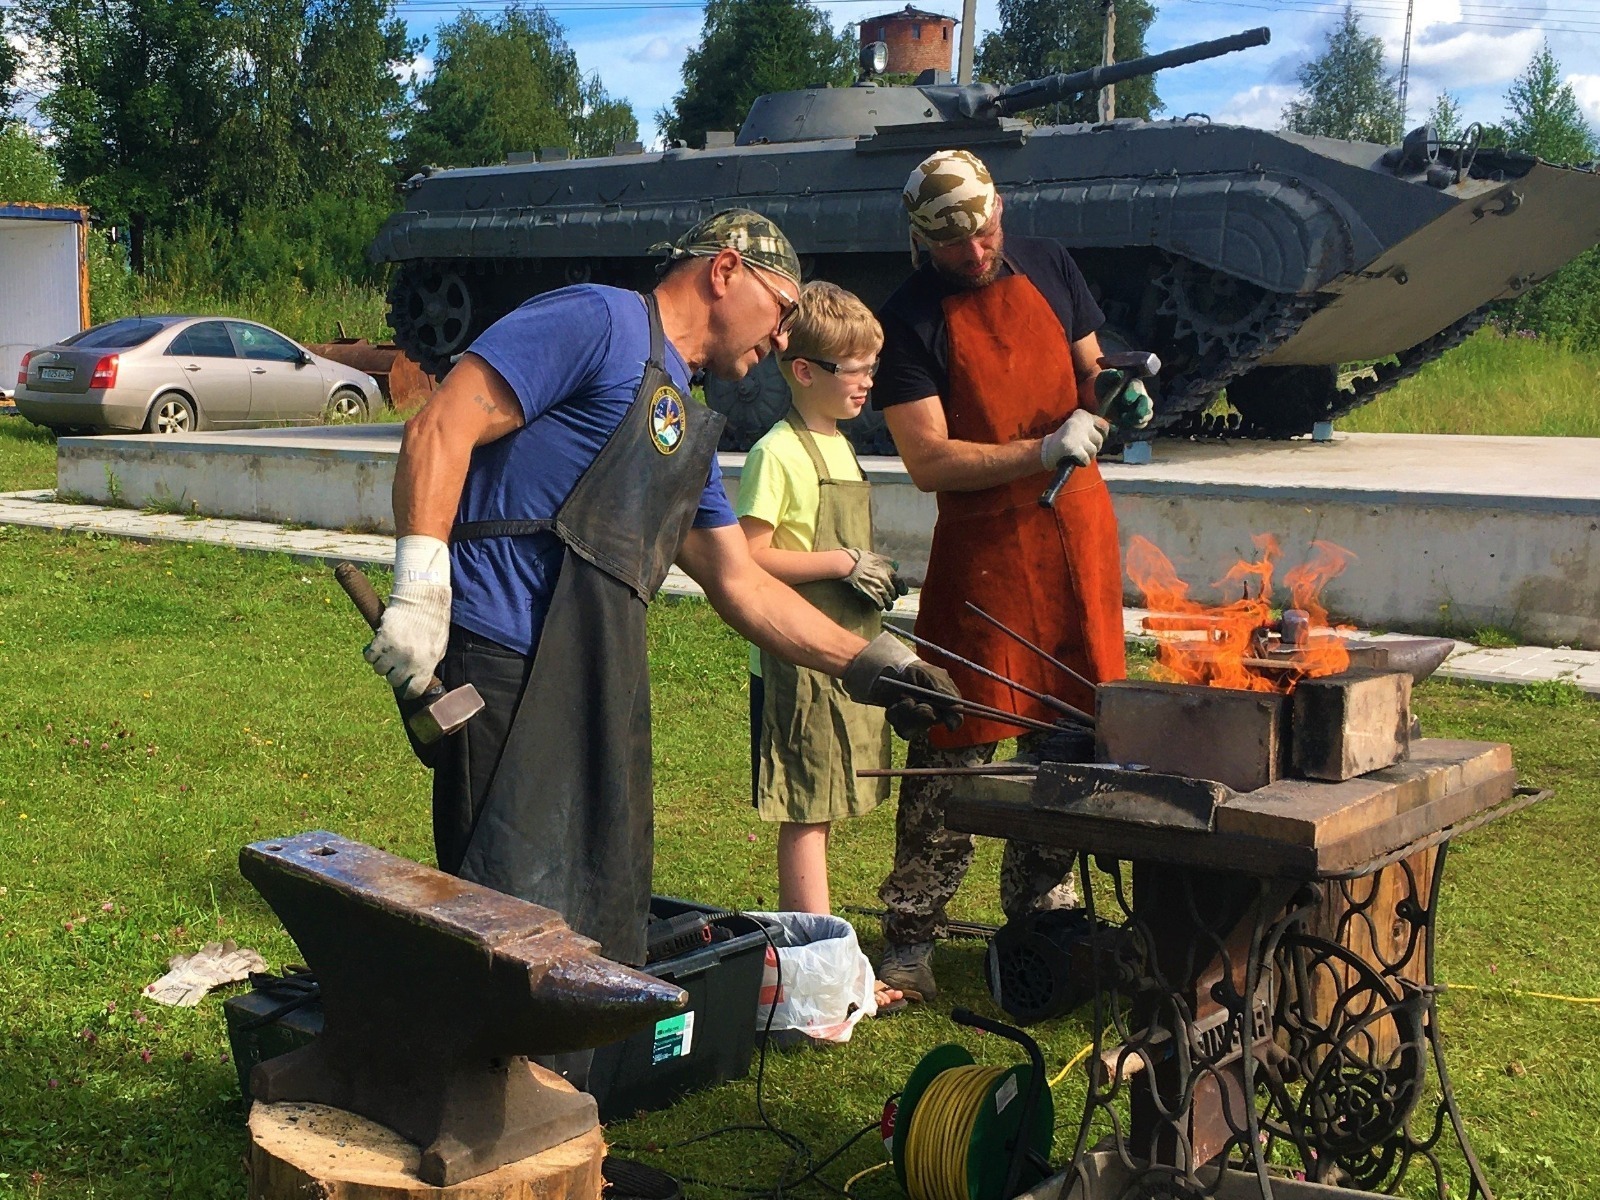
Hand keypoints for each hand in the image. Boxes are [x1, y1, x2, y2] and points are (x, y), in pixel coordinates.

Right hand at [364, 535, 452, 699]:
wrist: (422, 599)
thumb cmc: (433, 622)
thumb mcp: (439, 647)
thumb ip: (429, 664)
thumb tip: (418, 677)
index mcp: (427, 663)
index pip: (414, 690)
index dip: (408, 690)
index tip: (405, 687)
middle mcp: (410, 660)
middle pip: (393, 681)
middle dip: (393, 675)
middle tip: (395, 666)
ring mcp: (394, 650)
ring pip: (379, 669)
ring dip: (381, 664)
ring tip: (387, 654)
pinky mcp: (381, 639)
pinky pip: (369, 656)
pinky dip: (371, 654)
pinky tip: (377, 647)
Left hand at [842, 632, 963, 738]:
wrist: (886, 672)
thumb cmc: (912, 670)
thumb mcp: (931, 676)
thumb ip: (946, 695)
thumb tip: (955, 724)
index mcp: (946, 701)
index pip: (954, 719)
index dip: (949, 720)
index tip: (941, 716)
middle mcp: (934, 712)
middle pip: (932, 723)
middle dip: (921, 712)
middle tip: (913, 700)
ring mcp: (918, 720)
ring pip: (917, 729)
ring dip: (906, 712)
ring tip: (901, 699)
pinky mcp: (904, 725)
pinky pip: (903, 730)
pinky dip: (897, 716)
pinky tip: (893, 705)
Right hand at [844, 549, 908, 609]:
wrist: (852, 565)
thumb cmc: (863, 559)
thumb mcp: (878, 557)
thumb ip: (888, 561)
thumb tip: (895, 566)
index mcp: (889, 571)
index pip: (900, 583)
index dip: (902, 589)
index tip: (902, 591)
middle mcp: (887, 581)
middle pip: (894, 592)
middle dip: (893, 596)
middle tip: (891, 597)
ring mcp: (880, 589)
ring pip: (889, 600)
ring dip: (888, 604)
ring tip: (887, 606)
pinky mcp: (872, 595)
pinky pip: (880, 604)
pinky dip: (880, 606)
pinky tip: (879, 607)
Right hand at [1040, 409, 1108, 469]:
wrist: (1047, 449)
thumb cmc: (1065, 438)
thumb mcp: (1078, 426)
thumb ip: (1092, 426)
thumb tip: (1109, 432)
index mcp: (1082, 415)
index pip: (1103, 425)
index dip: (1103, 434)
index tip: (1095, 438)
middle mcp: (1080, 423)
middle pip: (1099, 440)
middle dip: (1094, 447)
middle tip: (1084, 448)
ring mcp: (1077, 436)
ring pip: (1094, 451)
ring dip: (1088, 455)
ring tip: (1078, 453)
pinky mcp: (1074, 448)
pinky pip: (1087, 459)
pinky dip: (1082, 462)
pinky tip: (1075, 459)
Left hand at [1096, 372, 1152, 429]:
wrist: (1102, 397)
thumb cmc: (1105, 385)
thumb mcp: (1104, 378)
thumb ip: (1110, 375)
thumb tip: (1118, 374)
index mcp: (1134, 383)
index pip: (1137, 387)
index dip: (1133, 394)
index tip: (1125, 400)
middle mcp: (1142, 395)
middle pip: (1148, 403)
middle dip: (1140, 409)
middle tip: (1126, 415)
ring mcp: (1142, 407)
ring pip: (1148, 414)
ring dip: (1137, 419)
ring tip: (1123, 420)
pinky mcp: (1139, 418)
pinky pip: (1143, 423)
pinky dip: (1135, 425)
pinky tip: (1124, 423)